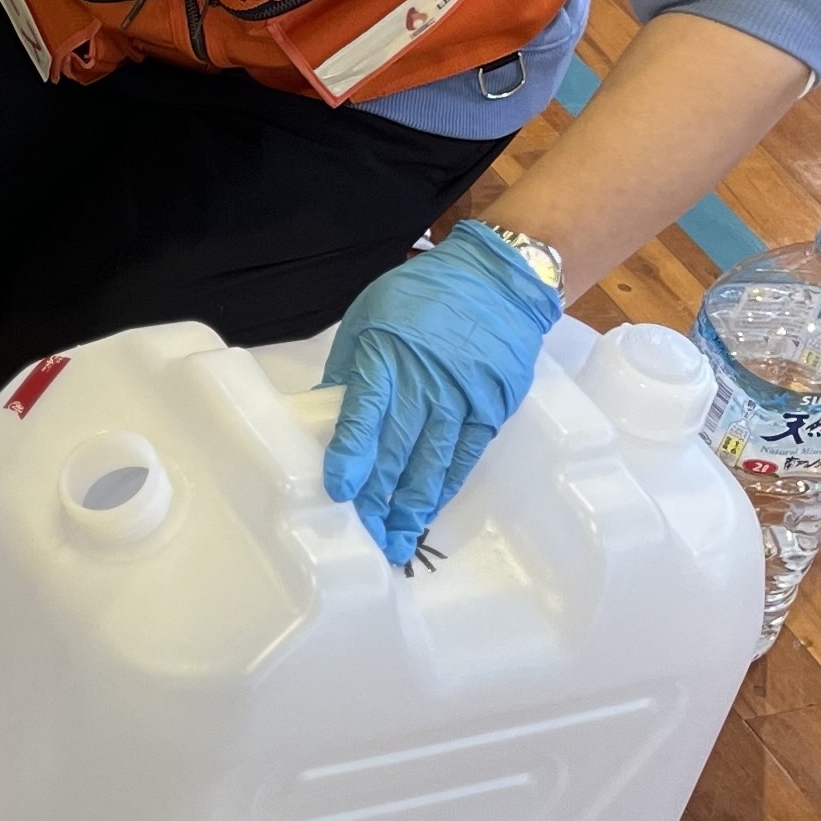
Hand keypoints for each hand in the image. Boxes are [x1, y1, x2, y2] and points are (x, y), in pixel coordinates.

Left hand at [320, 221, 562, 562]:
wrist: (496, 281)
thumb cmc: (422, 296)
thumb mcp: (369, 317)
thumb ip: (349, 369)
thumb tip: (324, 413)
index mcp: (386, 356)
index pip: (364, 413)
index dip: (351, 454)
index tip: (339, 489)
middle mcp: (425, 383)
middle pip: (397, 449)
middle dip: (378, 497)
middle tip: (363, 535)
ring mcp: (462, 399)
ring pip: (432, 462)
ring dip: (412, 505)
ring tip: (396, 540)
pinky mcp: (491, 409)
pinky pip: (464, 456)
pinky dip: (445, 485)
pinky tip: (429, 510)